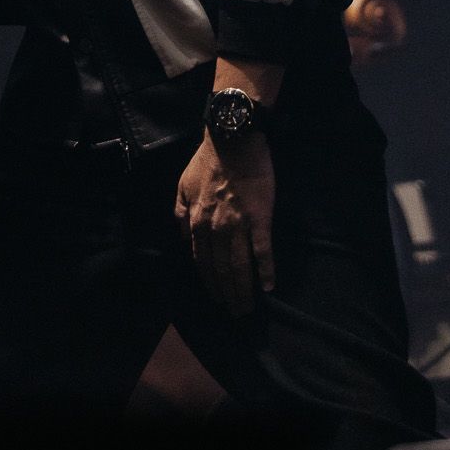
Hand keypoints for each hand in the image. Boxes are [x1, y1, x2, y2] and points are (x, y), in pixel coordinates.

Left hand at [175, 132, 275, 317]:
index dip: (209, 282)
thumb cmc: (208, 160)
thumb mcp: (183, 184)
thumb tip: (184, 237)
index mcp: (196, 221)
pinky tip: (268, 287)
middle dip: (227, 294)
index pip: (202, 261)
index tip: (216, 298)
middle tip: (235, 312)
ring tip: (248, 307)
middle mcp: (215, 228)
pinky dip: (265, 271)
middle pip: (220, 269)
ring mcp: (237, 225)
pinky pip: (262, 251)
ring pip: (239, 266)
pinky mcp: (259, 219)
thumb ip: (181, 211)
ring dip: (243, 290)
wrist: (234, 138)